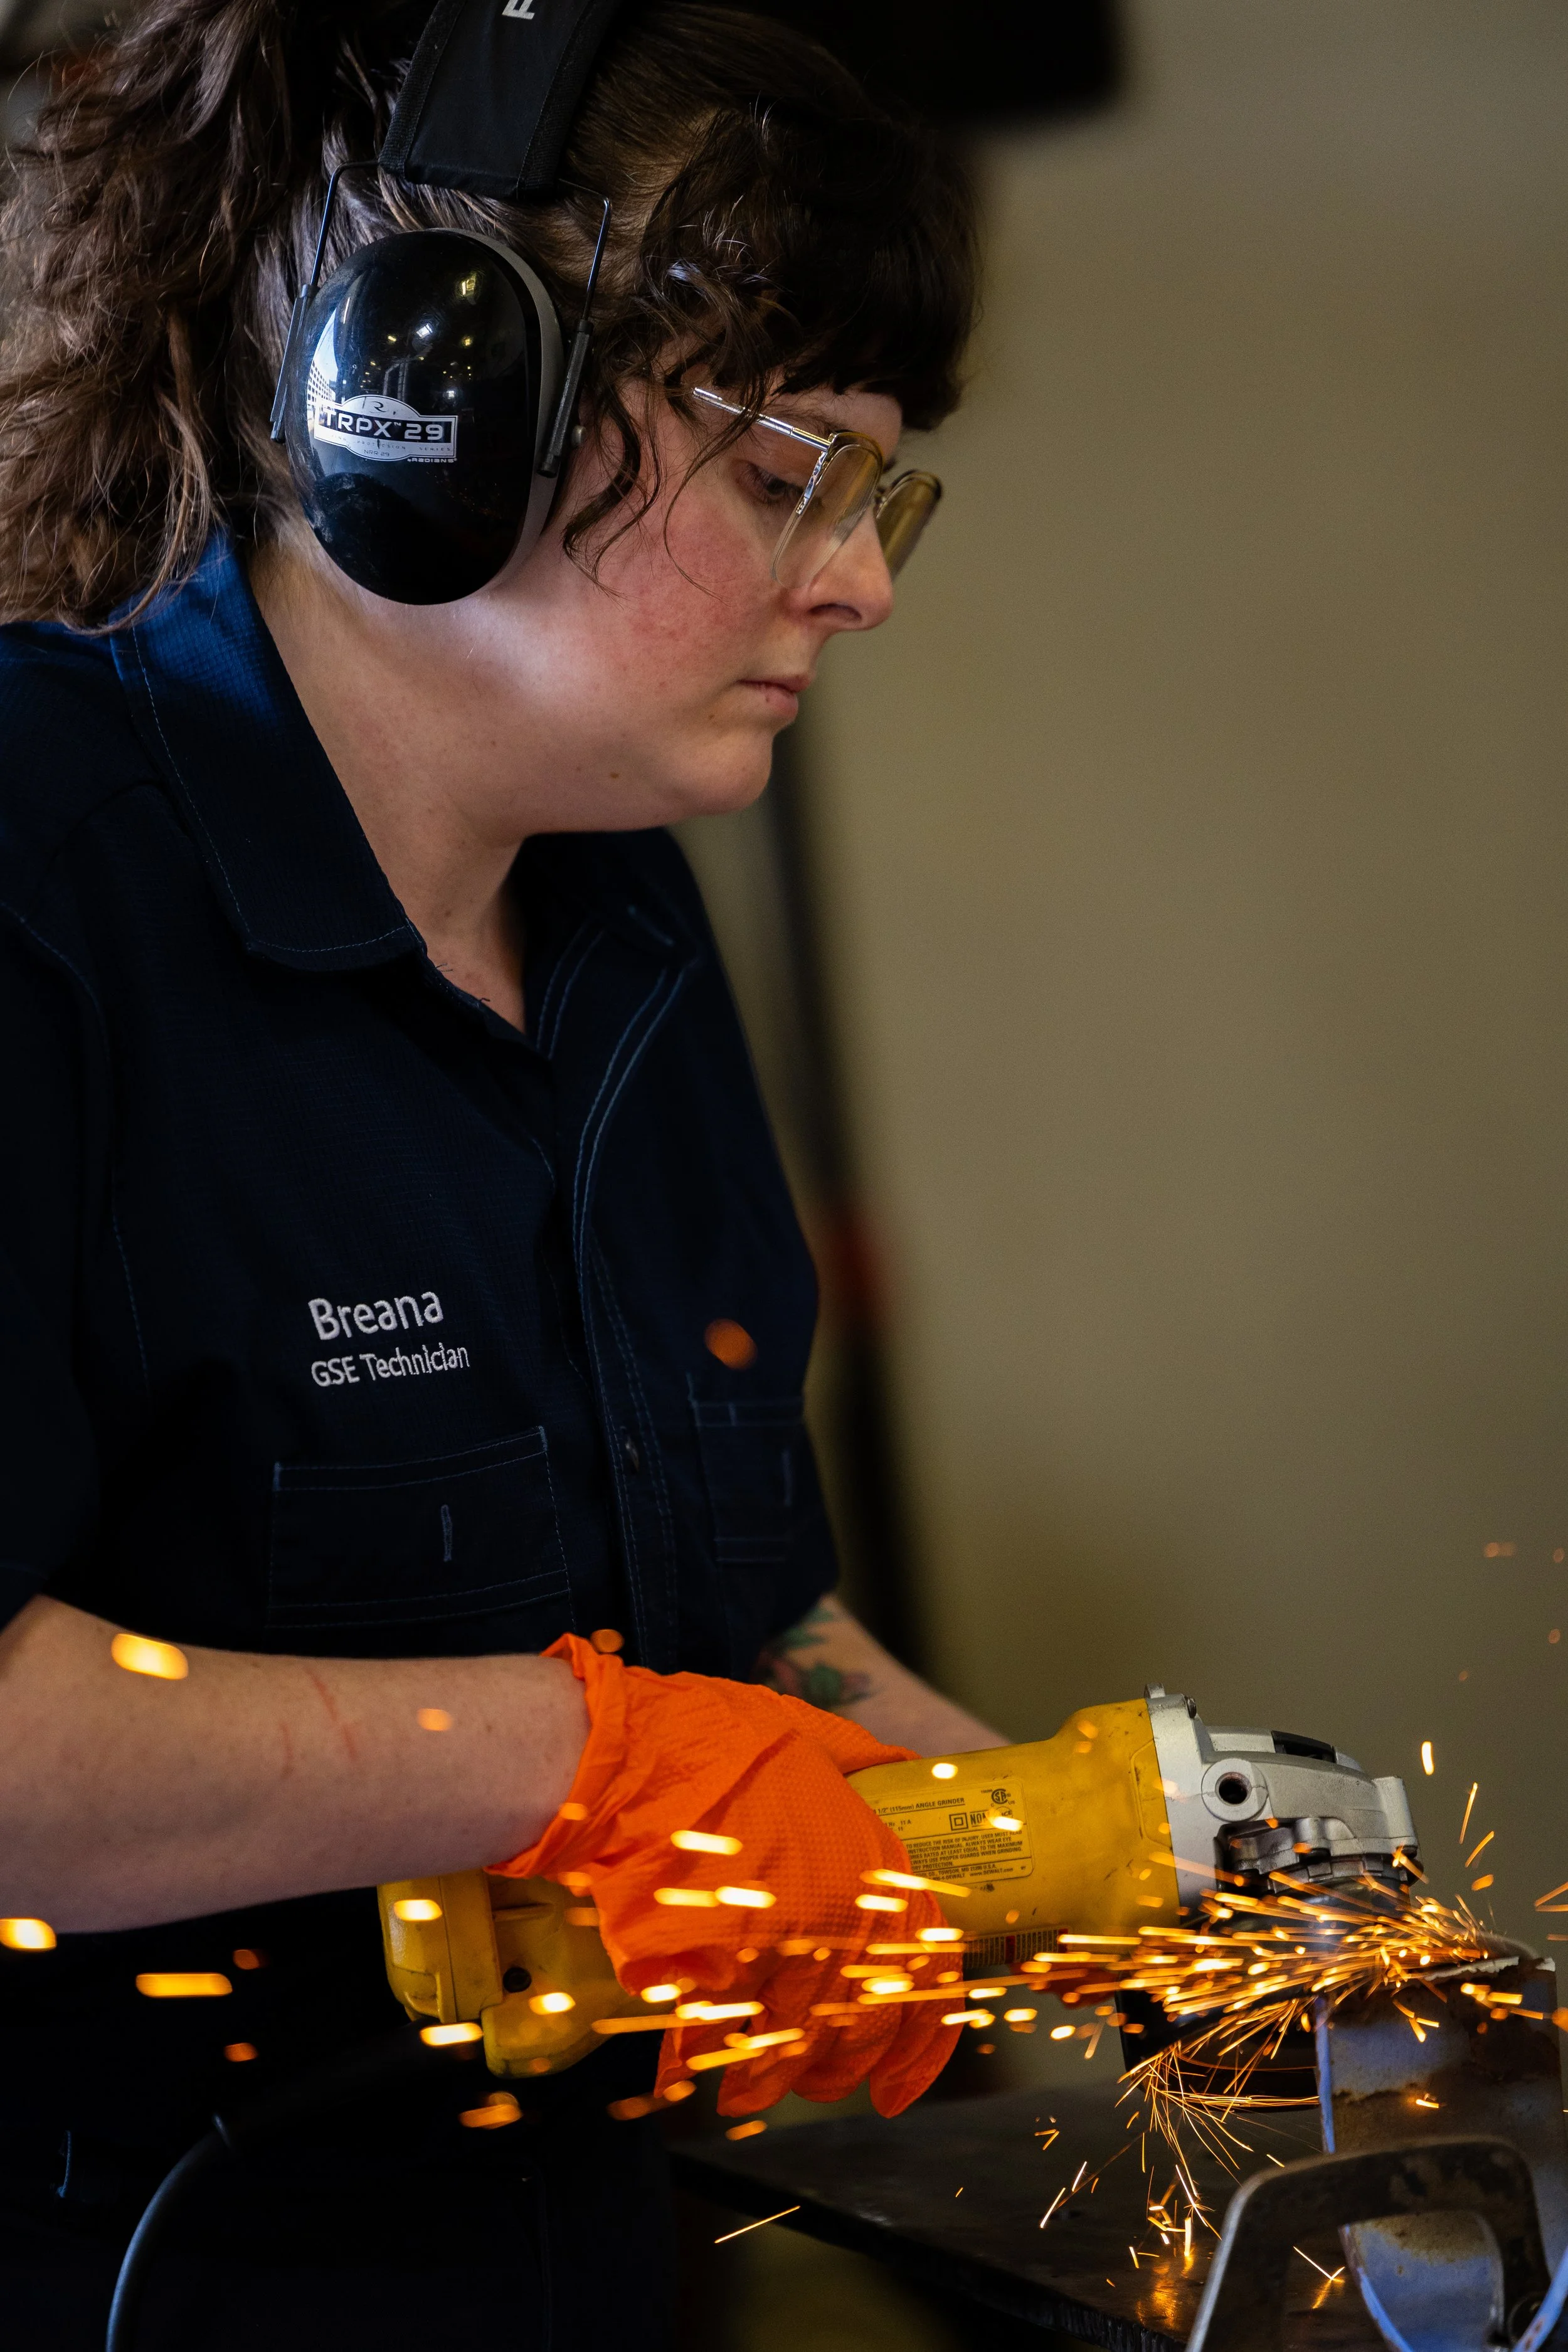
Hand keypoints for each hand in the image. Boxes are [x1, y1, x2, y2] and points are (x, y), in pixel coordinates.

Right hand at [491, 1635, 961, 2116]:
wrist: (634, 1757)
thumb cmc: (715, 1736)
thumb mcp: (808, 1732)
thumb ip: (856, 1756)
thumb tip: (899, 1764)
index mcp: (874, 1864)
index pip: (926, 1976)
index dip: (918, 2045)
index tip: (897, 2085)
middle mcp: (843, 1917)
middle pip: (862, 2028)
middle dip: (838, 2071)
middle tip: (814, 2086)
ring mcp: (782, 1950)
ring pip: (796, 2046)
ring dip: (773, 2080)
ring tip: (747, 2095)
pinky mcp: (721, 1971)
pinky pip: (725, 2037)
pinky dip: (708, 2061)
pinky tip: (689, 2071)